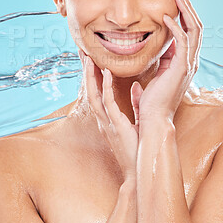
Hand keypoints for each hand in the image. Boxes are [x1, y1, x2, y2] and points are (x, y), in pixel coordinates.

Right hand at [79, 50, 139, 179]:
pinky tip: (106, 73)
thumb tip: (136, 86)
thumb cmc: (137, 147)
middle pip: (90, 90)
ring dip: (90, 76)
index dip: (93, 75)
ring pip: (94, 94)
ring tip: (89, 58)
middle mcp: (103, 118)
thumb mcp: (136, 121)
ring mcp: (106, 122)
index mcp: (107, 117)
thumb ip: (135, 103)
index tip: (91, 58)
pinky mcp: (115, 125)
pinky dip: (105, 87)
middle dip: (86, 71)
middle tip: (83, 52)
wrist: (139, 170)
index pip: (97, 92)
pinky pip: (108, 103)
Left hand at [131, 0, 202, 122]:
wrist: (154, 118)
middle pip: (196, 26)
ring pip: (194, 30)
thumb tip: (162, 46)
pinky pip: (182, 42)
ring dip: (186, 11)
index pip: (190, 31)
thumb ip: (164, 58)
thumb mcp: (159, 72)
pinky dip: (176, 28)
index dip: (186, 14)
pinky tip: (166, 18)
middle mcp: (191, 60)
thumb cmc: (153, 98)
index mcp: (185, 60)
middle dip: (189, 7)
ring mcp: (189, 64)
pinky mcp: (182, 68)